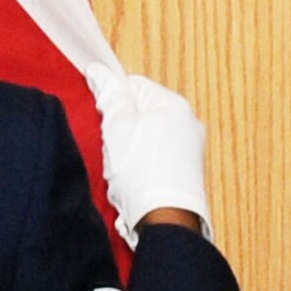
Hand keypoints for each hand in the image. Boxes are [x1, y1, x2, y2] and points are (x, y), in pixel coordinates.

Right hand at [87, 66, 211, 247]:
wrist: (166, 220)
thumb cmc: (141, 172)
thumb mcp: (117, 126)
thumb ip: (109, 94)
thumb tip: (99, 71)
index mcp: (174, 103)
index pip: (135, 85)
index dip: (113, 101)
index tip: (103, 120)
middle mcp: (189, 122)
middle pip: (142, 111)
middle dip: (122, 127)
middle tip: (113, 148)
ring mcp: (191, 148)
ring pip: (148, 136)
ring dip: (131, 149)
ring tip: (124, 170)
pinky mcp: (188, 172)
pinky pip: (158, 158)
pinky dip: (143, 166)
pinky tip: (136, 181)